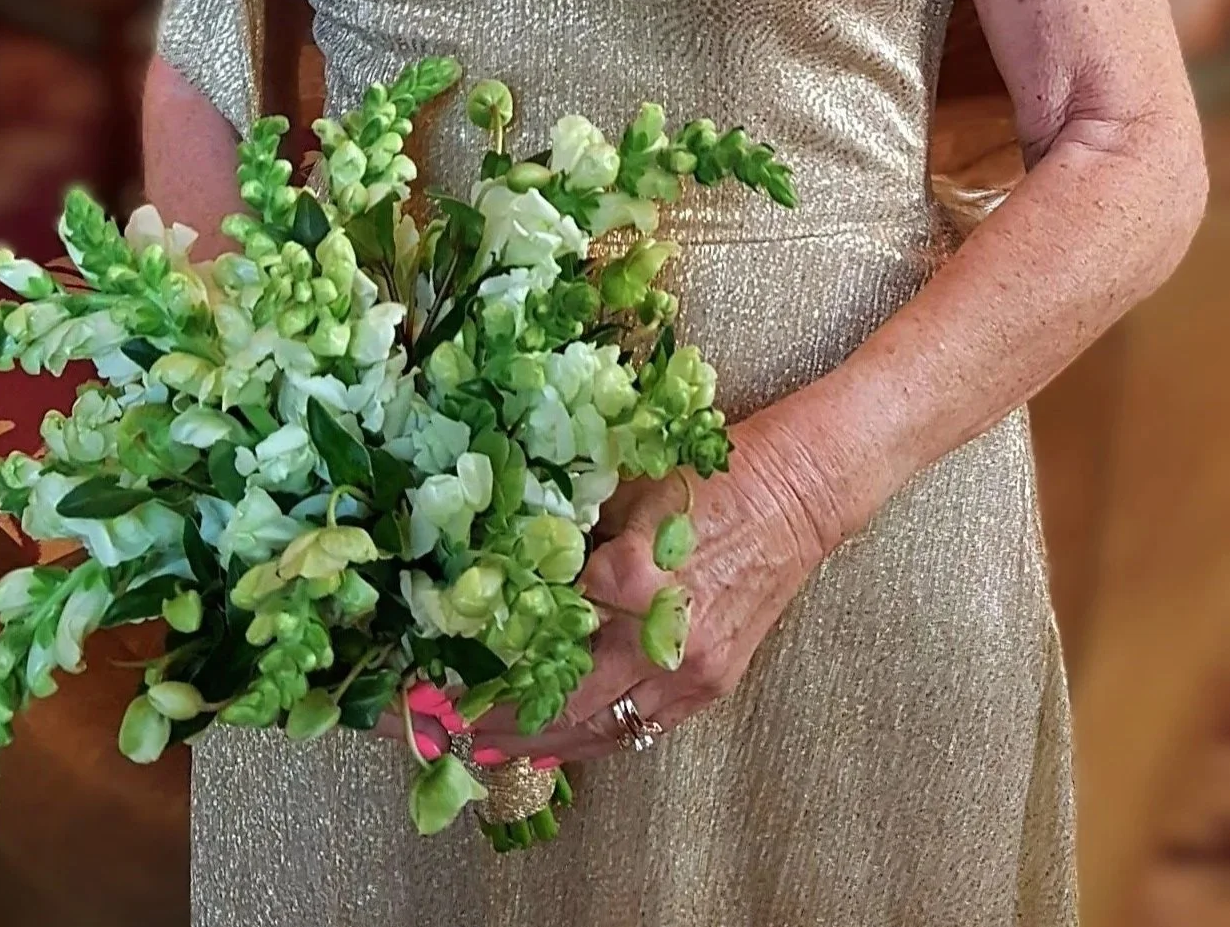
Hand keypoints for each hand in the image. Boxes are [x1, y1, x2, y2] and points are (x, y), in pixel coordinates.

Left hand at [471, 410, 836, 761]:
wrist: (795, 494)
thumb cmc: (706, 480)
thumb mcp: (619, 489)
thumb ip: (563, 533)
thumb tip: (495, 566)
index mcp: (626, 579)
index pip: (533, 640)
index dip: (481, 667)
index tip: (434, 684)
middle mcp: (655, 639)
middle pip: (557, 701)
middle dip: (495, 722)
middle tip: (441, 729)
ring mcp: (686, 672)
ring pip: (596, 728)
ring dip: (536, 744)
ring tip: (481, 750)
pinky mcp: (708, 686)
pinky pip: (638, 729)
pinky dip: (590, 740)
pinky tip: (551, 747)